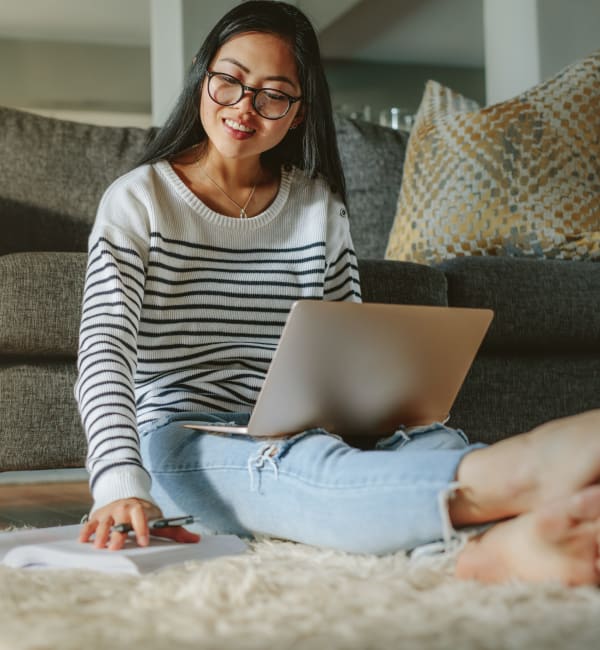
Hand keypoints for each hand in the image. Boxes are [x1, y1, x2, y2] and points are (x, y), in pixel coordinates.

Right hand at [79, 498, 199, 549]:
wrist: (127, 496)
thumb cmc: (145, 513)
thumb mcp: (159, 519)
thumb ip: (175, 531)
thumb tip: (196, 540)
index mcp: (139, 509)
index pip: (141, 518)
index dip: (142, 529)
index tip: (143, 542)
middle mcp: (123, 509)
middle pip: (120, 522)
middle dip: (118, 535)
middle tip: (116, 548)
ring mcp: (109, 512)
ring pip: (104, 523)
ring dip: (101, 534)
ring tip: (99, 546)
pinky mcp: (97, 516)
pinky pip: (90, 524)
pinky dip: (86, 532)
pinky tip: (84, 541)